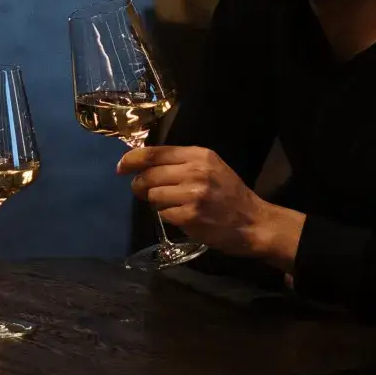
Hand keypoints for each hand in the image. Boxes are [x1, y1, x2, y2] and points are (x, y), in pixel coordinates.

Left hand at [119, 145, 301, 264]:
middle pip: (149, 175)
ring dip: (157, 203)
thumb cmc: (230, 195)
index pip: (155, 152)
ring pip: (153, 196)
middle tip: (145, 193)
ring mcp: (193, 194)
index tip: (121, 167)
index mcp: (199, 155)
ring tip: (174, 206)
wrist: (254, 222)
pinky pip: (163, 214)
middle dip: (141, 185)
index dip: (132, 160)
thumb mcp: (211, 168)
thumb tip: (142, 166)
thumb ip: (180, 163)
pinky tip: (184, 218)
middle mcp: (196, 171)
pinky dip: (168, 217)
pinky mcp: (190, 216)